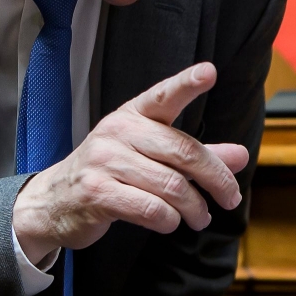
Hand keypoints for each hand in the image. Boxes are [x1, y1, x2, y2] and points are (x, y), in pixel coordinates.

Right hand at [12, 62, 249, 266]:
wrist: (54, 200)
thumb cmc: (112, 172)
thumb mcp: (152, 156)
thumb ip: (196, 154)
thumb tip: (241, 155)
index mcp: (134, 115)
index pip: (164, 96)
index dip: (187, 83)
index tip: (209, 72)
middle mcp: (118, 132)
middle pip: (185, 152)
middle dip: (217, 180)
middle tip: (230, 199)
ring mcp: (104, 161)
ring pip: (172, 186)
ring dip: (195, 208)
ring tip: (200, 217)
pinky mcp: (96, 192)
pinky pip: (150, 209)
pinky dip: (169, 220)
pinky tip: (170, 222)